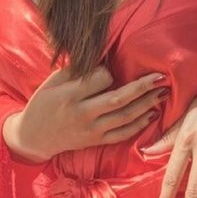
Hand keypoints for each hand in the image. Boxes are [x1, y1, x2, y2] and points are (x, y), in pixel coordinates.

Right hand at [2, 66, 169, 162]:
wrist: (33, 137)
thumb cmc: (43, 104)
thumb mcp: (51, 82)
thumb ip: (75, 70)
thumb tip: (102, 56)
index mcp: (70, 96)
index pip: (100, 80)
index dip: (108, 72)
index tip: (108, 69)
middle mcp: (83, 114)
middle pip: (119, 99)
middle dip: (143, 87)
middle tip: (162, 77)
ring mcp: (91, 130)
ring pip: (125, 117)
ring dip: (147, 104)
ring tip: (162, 92)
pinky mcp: (96, 142)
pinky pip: (123, 134)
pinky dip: (139, 124)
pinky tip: (151, 113)